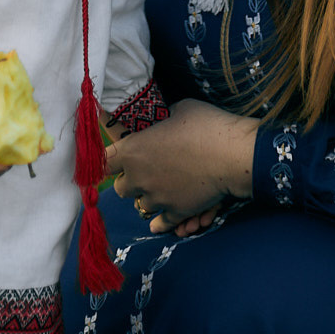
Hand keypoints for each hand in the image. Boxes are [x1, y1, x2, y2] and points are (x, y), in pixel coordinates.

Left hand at [104, 100, 258, 232]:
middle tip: (143, 173)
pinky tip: (160, 222)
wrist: (231, 155)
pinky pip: (160, 224)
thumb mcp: (178, 110)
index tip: (113, 160)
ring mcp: (157, 198)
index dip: (108, 160)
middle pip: (121, 189)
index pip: (103, 161)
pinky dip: (160, 222)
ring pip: (140, 206)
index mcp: (133, 150)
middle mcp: (139, 177)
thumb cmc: (205, 125)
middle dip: (130, 181)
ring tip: (160, 191)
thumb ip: (163, 120)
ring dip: (148, 198)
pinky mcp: (176, 212)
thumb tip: (164, 120)